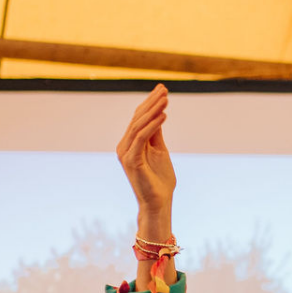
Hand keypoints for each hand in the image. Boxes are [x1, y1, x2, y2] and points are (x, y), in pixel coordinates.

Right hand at [116, 85, 175, 215]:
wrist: (159, 203)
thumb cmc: (160, 180)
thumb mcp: (159, 151)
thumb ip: (156, 133)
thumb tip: (159, 113)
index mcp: (130, 143)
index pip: (139, 118)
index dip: (150, 103)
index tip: (162, 89)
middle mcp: (124, 146)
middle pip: (137, 118)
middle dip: (152, 102)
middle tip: (165, 89)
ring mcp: (126, 153)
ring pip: (139, 125)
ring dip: (154, 110)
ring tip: (166, 99)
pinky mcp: (131, 160)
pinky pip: (141, 138)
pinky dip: (153, 125)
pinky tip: (164, 115)